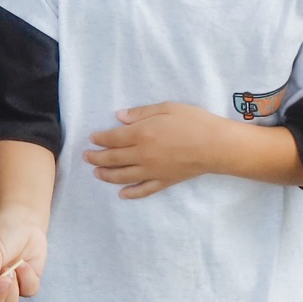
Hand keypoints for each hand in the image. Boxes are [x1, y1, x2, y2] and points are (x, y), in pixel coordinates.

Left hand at [86, 103, 224, 198]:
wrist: (216, 146)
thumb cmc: (194, 122)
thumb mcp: (166, 108)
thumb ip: (140, 113)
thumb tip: (118, 117)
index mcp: (141, 134)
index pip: (112, 138)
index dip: (100, 139)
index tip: (92, 138)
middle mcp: (142, 155)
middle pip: (113, 158)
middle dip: (96, 157)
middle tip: (86, 156)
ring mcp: (152, 171)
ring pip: (123, 176)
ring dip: (106, 175)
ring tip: (96, 173)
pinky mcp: (164, 182)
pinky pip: (143, 190)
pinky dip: (130, 193)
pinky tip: (121, 193)